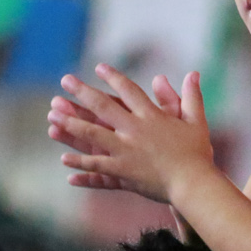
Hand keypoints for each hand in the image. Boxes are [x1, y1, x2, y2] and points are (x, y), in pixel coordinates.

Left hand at [52, 67, 214, 202]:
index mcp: (151, 116)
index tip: (99, 67)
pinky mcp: (122, 171)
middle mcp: (135, 130)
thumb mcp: (196, 121)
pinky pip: (97, 166)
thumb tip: (193, 73)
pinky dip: (81, 163)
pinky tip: (64, 160)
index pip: (128, 91)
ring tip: (53, 116)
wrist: (193, 183)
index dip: (113, 77)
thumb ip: (191, 96)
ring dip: (72, 125)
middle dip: (82, 92)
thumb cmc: (197, 152)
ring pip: (93, 135)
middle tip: (65, 80)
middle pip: (103, 107)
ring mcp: (126, 151)